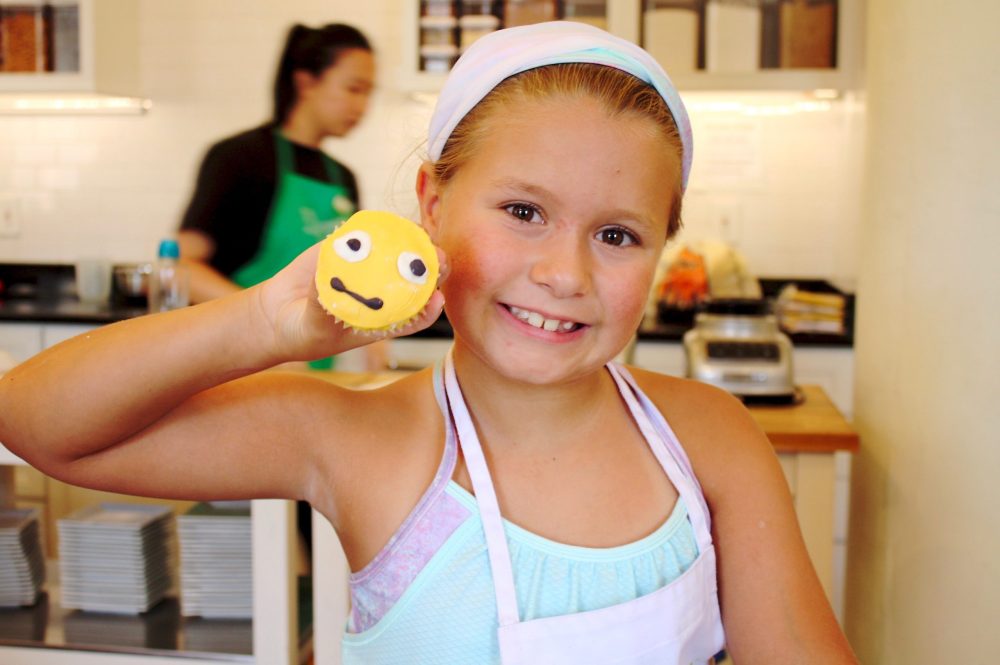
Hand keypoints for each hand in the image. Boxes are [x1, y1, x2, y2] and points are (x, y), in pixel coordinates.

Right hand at [252, 241, 446, 363]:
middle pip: (416, 280)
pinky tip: (386, 220)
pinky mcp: (350, 250)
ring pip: (398, 253)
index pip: (416, 316)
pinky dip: (378, 226)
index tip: (438, 298)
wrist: (276, 313)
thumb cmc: (303, 332)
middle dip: (432, 268)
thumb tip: (331, 291)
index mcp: (384, 321)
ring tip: (418, 232)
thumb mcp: (316, 328)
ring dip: (412, 241)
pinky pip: (368, 235)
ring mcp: (369, 270)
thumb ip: (325, 310)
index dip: (431, 308)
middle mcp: (382, 294)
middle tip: (438, 257)